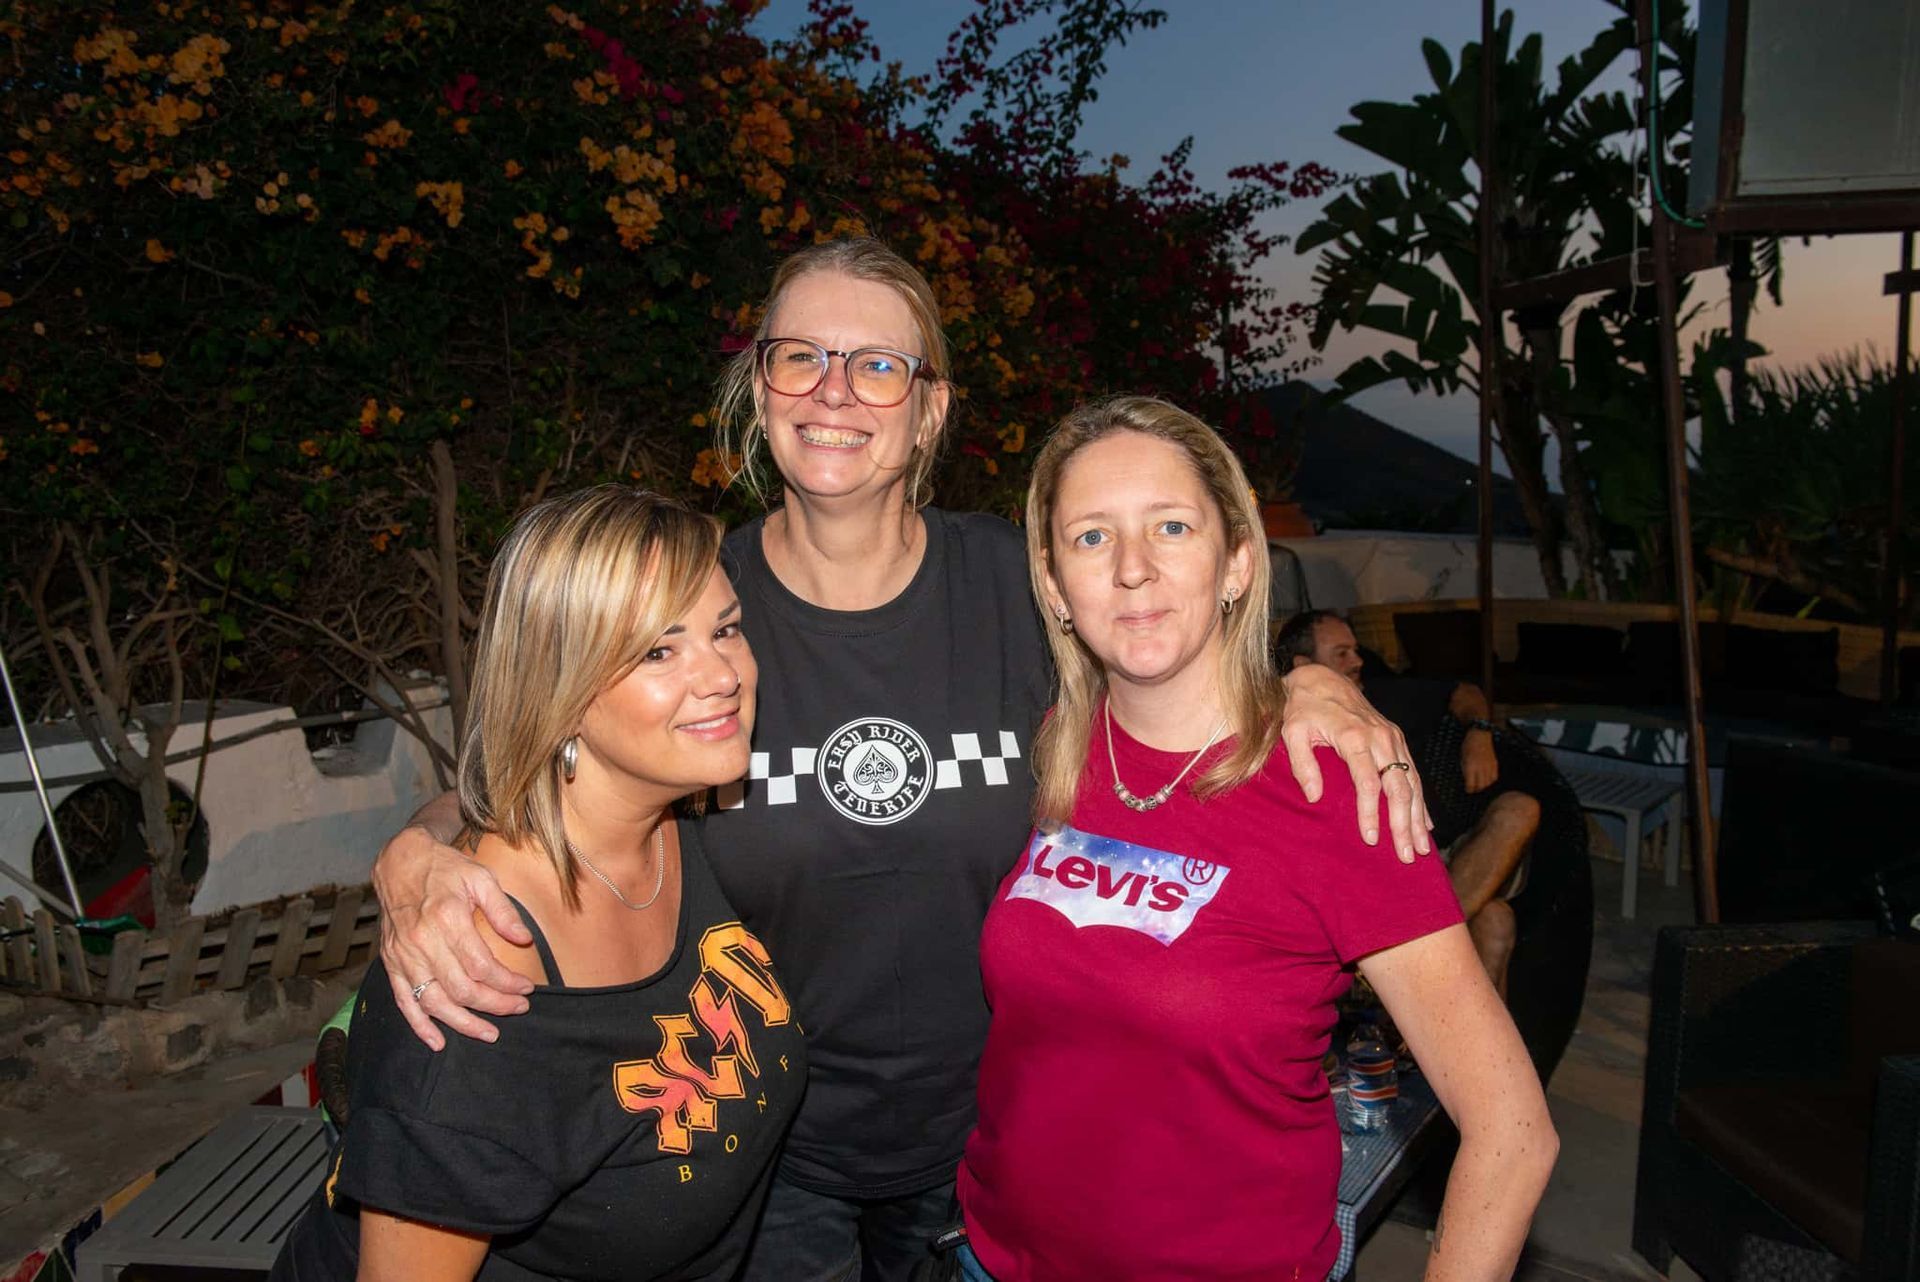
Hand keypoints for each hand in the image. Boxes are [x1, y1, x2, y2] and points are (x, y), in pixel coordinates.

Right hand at [372, 825, 533, 1049]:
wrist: (399, 862)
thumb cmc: (445, 868)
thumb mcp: (481, 878)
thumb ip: (503, 910)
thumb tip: (524, 940)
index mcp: (447, 918)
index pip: (481, 966)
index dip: (507, 982)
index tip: (527, 988)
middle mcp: (422, 941)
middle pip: (461, 988)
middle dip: (494, 1005)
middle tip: (518, 1008)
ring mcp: (403, 956)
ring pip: (434, 1002)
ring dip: (463, 1023)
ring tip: (489, 1033)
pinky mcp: (391, 964)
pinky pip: (404, 1002)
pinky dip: (420, 1026)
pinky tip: (439, 1041)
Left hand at [1278, 664, 1433, 860]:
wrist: (1322, 678)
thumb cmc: (1302, 708)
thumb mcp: (1292, 731)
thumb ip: (1302, 764)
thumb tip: (1315, 797)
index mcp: (1354, 737)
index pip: (1367, 782)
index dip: (1370, 812)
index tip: (1370, 839)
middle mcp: (1380, 737)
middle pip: (1398, 786)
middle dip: (1403, 823)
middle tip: (1405, 855)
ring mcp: (1392, 737)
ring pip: (1411, 782)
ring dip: (1417, 817)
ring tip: (1421, 848)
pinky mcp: (1396, 738)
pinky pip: (1413, 772)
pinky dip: (1420, 800)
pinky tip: (1426, 824)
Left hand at [1462, 729, 1498, 793]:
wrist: (1480, 736)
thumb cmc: (1468, 745)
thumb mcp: (1462, 758)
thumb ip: (1465, 769)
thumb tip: (1467, 779)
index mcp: (1470, 767)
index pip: (1471, 784)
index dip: (1469, 789)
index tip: (1467, 790)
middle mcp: (1480, 768)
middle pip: (1480, 785)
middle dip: (1476, 789)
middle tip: (1473, 789)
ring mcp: (1489, 766)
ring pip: (1488, 783)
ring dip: (1484, 786)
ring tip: (1480, 785)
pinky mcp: (1495, 764)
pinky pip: (1494, 777)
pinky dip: (1491, 780)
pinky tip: (1487, 780)